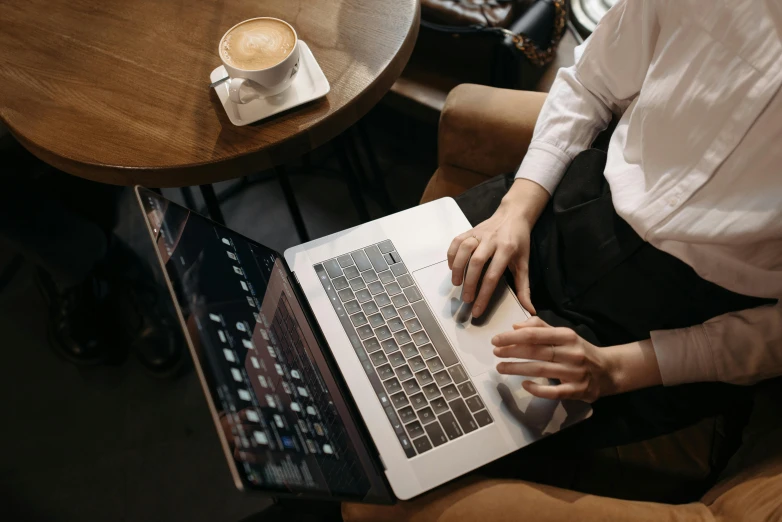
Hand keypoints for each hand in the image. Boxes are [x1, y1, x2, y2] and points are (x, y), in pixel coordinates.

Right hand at [447, 180, 548, 316]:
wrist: (513, 214)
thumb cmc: (520, 241)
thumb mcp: (524, 263)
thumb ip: (524, 287)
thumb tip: (529, 309)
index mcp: (507, 249)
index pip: (493, 276)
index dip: (484, 295)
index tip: (477, 311)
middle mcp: (492, 240)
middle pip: (476, 263)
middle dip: (469, 283)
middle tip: (466, 299)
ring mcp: (479, 233)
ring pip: (464, 249)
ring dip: (458, 268)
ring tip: (456, 284)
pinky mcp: (470, 230)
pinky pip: (456, 242)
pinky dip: (452, 255)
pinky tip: (452, 267)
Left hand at [491, 317, 617, 401]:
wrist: (609, 370)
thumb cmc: (580, 350)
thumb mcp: (564, 334)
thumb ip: (541, 327)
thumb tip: (516, 326)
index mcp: (567, 336)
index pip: (535, 334)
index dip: (512, 337)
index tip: (496, 339)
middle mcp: (571, 353)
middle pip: (535, 352)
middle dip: (511, 352)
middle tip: (495, 352)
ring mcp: (575, 373)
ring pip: (540, 370)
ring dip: (517, 369)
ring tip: (500, 367)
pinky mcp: (577, 391)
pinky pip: (554, 392)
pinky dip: (537, 389)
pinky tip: (524, 385)